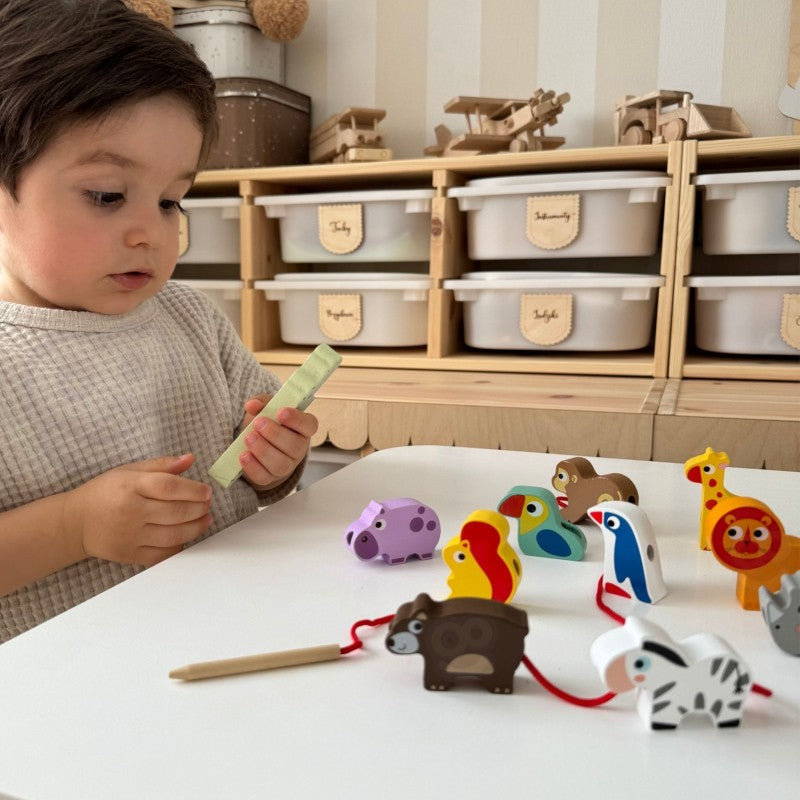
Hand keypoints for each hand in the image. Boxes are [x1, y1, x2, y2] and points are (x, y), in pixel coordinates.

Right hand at [64, 454, 211, 566]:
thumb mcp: (128, 471)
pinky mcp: (130, 554)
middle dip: (199, 509)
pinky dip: (179, 546)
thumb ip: (161, 465)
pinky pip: (162, 554)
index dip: (193, 489)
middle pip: (175, 512)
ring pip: (173, 534)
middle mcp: (131, 512)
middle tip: (208, 505)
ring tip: (205, 519)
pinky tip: (186, 537)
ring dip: (196, 527)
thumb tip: (190, 458)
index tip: (207, 491)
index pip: (169, 487)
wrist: (75, 523)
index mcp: (130, 486)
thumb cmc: (105, 492)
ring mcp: (131, 536)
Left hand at [238, 395, 317, 490]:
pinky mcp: (269, 478)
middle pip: (295, 446)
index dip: (297, 420)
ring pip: (281, 464)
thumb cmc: (267, 422)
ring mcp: (286, 466)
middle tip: (258, 423)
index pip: (309, 425)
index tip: (281, 412)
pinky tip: (243, 455)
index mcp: (303, 428)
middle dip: (275, 434)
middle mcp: (298, 449)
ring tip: (249, 438)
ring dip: (263, 450)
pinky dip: (252, 467)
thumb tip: (253, 405)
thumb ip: (261, 403)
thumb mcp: (266, 408)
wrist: (258, 443)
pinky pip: (264, 476)